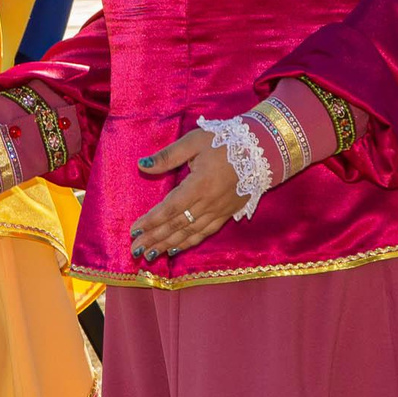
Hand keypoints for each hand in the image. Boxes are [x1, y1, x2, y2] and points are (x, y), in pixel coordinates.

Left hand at [129, 130, 244, 258]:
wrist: (263, 149)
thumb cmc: (226, 141)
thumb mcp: (194, 142)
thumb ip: (168, 156)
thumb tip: (142, 165)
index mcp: (199, 185)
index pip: (170, 209)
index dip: (151, 221)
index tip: (134, 230)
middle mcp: (208, 203)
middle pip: (177, 225)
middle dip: (154, 239)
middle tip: (135, 251)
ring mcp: (218, 211)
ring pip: (189, 233)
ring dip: (168, 245)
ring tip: (150, 255)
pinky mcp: (227, 214)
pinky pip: (204, 233)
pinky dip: (189, 243)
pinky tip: (176, 249)